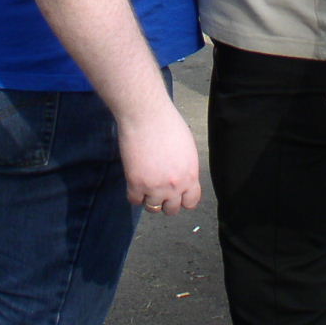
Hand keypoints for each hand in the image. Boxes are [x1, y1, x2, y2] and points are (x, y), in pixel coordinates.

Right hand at [118, 98, 201, 215]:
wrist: (146, 115)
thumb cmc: (167, 123)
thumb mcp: (187, 148)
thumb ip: (186, 167)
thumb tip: (181, 178)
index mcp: (190, 175)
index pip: (191, 202)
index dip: (183, 199)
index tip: (176, 195)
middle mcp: (175, 185)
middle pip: (172, 209)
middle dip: (166, 202)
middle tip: (158, 190)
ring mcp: (155, 187)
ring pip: (153, 208)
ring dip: (149, 198)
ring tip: (145, 184)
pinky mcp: (136, 183)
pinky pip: (135, 200)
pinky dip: (134, 194)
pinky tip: (134, 181)